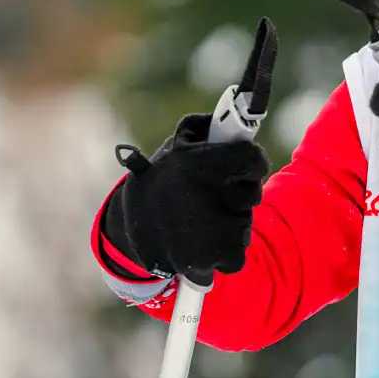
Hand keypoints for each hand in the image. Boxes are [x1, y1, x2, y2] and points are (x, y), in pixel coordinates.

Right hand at [103, 113, 269, 279]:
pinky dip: (227, 251)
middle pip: (253, 192)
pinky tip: (205, 243)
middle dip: (240, 192)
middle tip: (215, 196)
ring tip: (203, 220)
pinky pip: (239, 252)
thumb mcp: (175, 147)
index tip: (245, 165)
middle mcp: (208, 193)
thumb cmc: (157, 183)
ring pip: (245, 221)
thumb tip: (237, 121)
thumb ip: (206, 128)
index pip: (252, 158)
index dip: (252, 161)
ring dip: (232, 221)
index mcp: (198, 162)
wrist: (126, 233)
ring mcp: (214, 227)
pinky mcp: (214, 256)